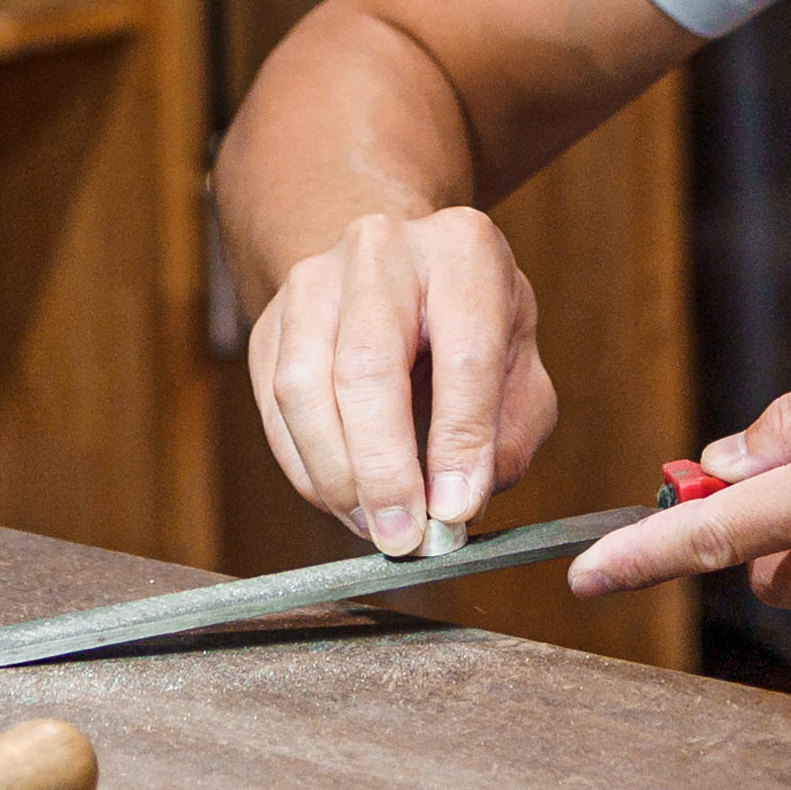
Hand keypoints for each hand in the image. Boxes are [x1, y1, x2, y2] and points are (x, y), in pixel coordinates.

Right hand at [249, 208, 560, 558]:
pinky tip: (343, 502)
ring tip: (375, 528)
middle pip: (367, 367)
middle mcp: (380, 251)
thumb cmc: (470, 321)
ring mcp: (314, 282)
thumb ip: (509, 430)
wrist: (399, 265)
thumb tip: (460, 499)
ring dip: (337, 477)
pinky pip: (274, 410)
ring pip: (304, 389)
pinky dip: (307, 471)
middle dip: (384, 469)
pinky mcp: (270, 323)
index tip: (457, 510)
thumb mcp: (520, 359)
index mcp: (462, 251)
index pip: (464, 352)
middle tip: (404, 538)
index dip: (460, 439)